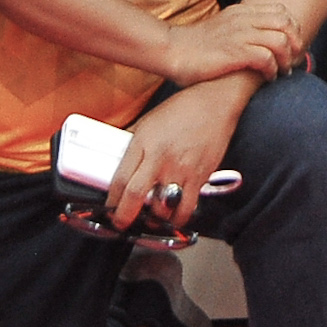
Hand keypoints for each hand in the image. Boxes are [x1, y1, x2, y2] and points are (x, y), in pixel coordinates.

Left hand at [105, 82, 247, 232]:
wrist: (216, 103)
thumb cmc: (182, 109)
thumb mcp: (148, 120)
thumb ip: (132, 141)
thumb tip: (116, 157)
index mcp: (143, 142)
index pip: (120, 179)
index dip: (112, 200)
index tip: (111, 208)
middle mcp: (160, 158)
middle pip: (136, 196)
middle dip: (124, 216)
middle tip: (122, 223)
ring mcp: (181, 169)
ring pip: (162, 207)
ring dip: (153, 219)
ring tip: (150, 218)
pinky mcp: (200, 177)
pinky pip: (186, 207)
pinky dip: (178, 217)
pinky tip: (173, 215)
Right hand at [160, 0, 301, 84]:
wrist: (172, 50)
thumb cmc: (196, 46)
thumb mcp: (224, 29)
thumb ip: (243, 29)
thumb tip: (262, 43)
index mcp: (242, 11)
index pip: (281, 11)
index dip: (293, 29)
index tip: (292, 47)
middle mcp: (244, 19)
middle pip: (286, 22)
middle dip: (296, 43)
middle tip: (293, 61)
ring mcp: (239, 34)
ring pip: (280, 40)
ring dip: (286, 59)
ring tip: (281, 72)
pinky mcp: (234, 52)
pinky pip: (266, 57)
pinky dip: (272, 69)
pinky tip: (268, 77)